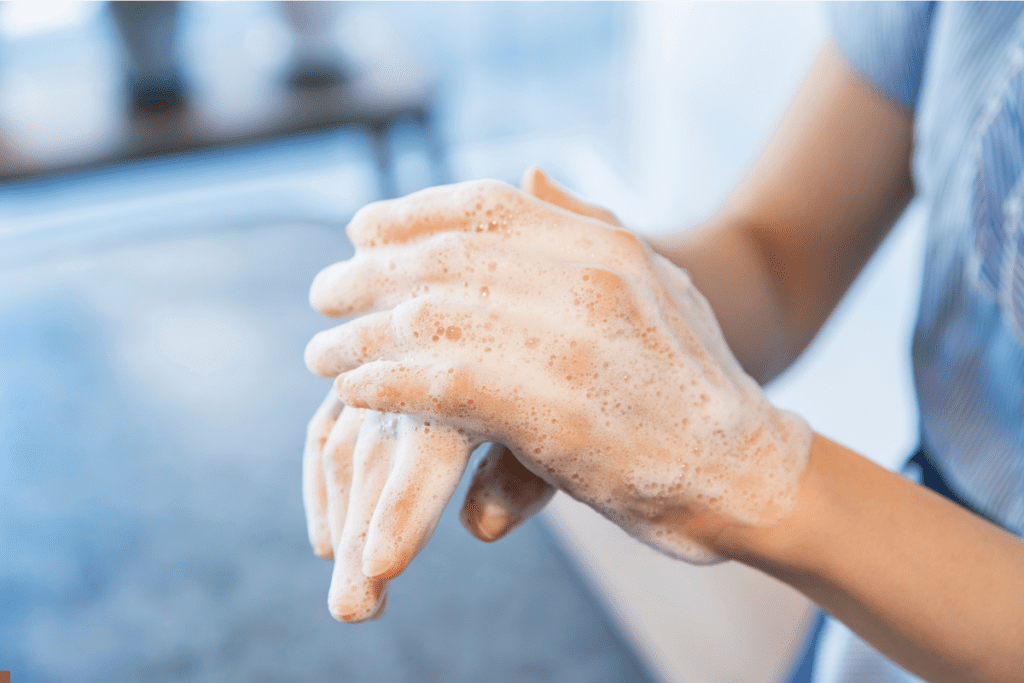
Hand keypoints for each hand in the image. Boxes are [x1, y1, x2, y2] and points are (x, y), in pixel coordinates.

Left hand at [304, 168, 811, 619]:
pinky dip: (384, 382)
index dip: (408, 214)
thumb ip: (593, 225)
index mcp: (605, 244)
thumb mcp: (660, 281)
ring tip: (322, 352)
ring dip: (360, 336)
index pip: (481, 206)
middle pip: (441, 259)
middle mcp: (585, 280)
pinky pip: (439, 384)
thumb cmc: (694, 384)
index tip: (359, 232)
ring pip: (429, 319)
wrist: (746, 471)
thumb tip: (531, 175)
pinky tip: (353, 391)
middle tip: (323, 296)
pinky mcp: (551, 415)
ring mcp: (569, 345)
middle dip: (367, 276)